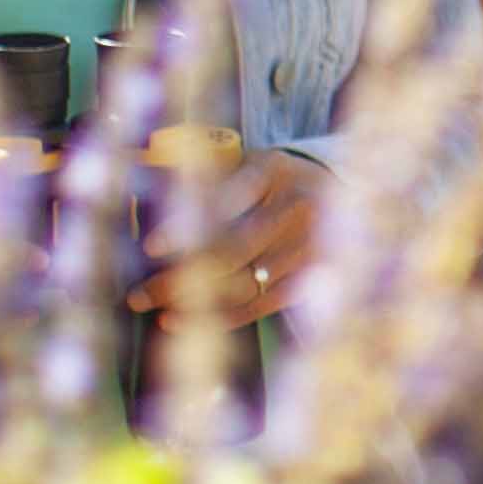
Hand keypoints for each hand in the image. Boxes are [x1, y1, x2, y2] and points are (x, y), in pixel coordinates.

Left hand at [134, 149, 325, 319]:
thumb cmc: (276, 179)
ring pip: (243, 284)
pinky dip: (220, 318)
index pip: (222, 203)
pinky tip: (181, 321)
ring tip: (152, 309)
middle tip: (137, 296)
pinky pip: (261, 305)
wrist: (346, 195)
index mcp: (271, 171)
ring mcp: (308, 246)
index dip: (186, 228)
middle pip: (229, 252)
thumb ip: (206, 175)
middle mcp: (294, 208)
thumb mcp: (248, 162)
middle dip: (178, 278)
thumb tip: (141, 184)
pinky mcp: (313, 276)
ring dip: (193, 303)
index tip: (149, 249)